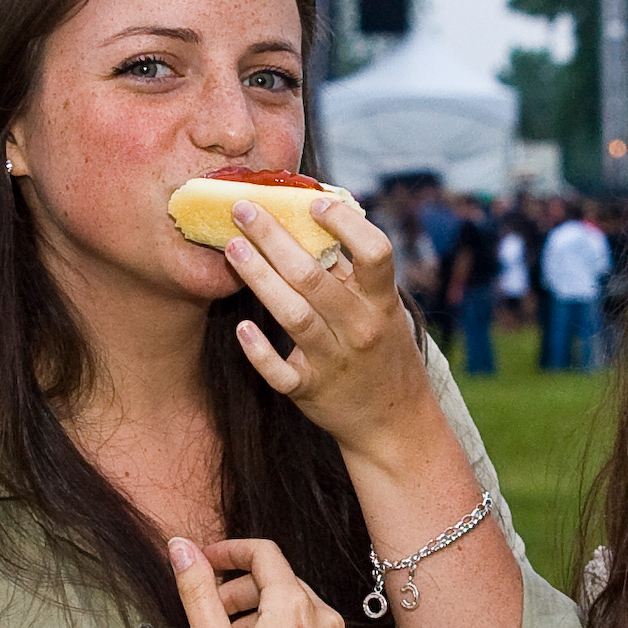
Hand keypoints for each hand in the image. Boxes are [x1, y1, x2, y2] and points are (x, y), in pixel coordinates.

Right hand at [171, 535, 343, 627]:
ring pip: (292, 612)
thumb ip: (195, 590)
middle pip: (278, 582)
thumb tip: (179, 545)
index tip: (203, 561)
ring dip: (257, 615)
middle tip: (208, 613)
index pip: (264, 553)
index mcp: (296, 606)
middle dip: (239, 589)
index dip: (229, 550)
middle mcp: (325, 621)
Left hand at [217, 194, 438, 458]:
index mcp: (381, 302)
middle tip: (242, 208)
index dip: (345, 224)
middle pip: (314, 277)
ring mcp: (335, 361)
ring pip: (293, 315)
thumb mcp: (384, 310)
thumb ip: (355, 271)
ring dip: (259, 279)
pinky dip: (259, 351)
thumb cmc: (383, 351)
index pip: (375, 252)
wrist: (395, 423)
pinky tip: (240, 327)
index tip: (313, 203)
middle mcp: (360, 328)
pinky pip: (280, 371)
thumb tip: (316, 216)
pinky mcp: (311, 391)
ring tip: (232, 248)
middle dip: (274, 238)